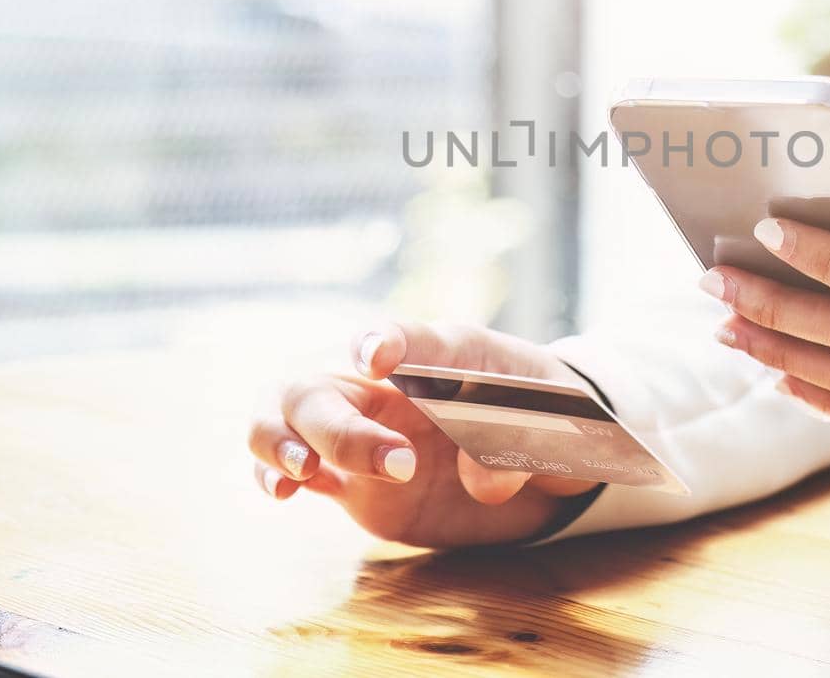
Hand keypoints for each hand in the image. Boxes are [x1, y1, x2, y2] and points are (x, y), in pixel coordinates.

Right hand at [247, 322, 597, 546]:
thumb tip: (482, 481)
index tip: (376, 356)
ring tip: (300, 473)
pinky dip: (274, 472)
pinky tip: (284, 491)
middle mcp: (390, 386)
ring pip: (289, 410)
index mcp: (447, 355)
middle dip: (343, 427)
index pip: (410, 337)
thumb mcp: (554, 432)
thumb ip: (521, 450)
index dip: (387, 340)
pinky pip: (293, 464)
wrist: (538, 454)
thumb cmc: (548, 418)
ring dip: (280, 437)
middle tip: (399, 465)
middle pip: (329, 383)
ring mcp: (363, 427)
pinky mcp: (351, 477)